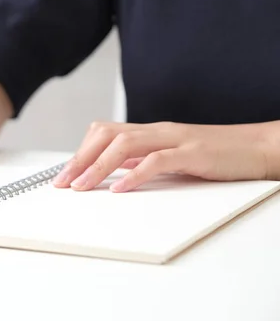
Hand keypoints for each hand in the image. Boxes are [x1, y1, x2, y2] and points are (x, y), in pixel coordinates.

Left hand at [52, 121, 270, 192]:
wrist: (256, 147)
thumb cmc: (214, 155)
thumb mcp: (170, 156)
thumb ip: (142, 160)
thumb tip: (112, 171)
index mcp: (149, 132)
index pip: (103, 132)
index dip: (80, 152)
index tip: (63, 175)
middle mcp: (157, 131)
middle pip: (107, 134)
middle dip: (80, 158)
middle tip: (62, 182)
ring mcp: (174, 139)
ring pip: (126, 144)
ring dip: (99, 166)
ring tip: (81, 186)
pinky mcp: (193, 153)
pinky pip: (158, 160)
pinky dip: (136, 174)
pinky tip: (120, 189)